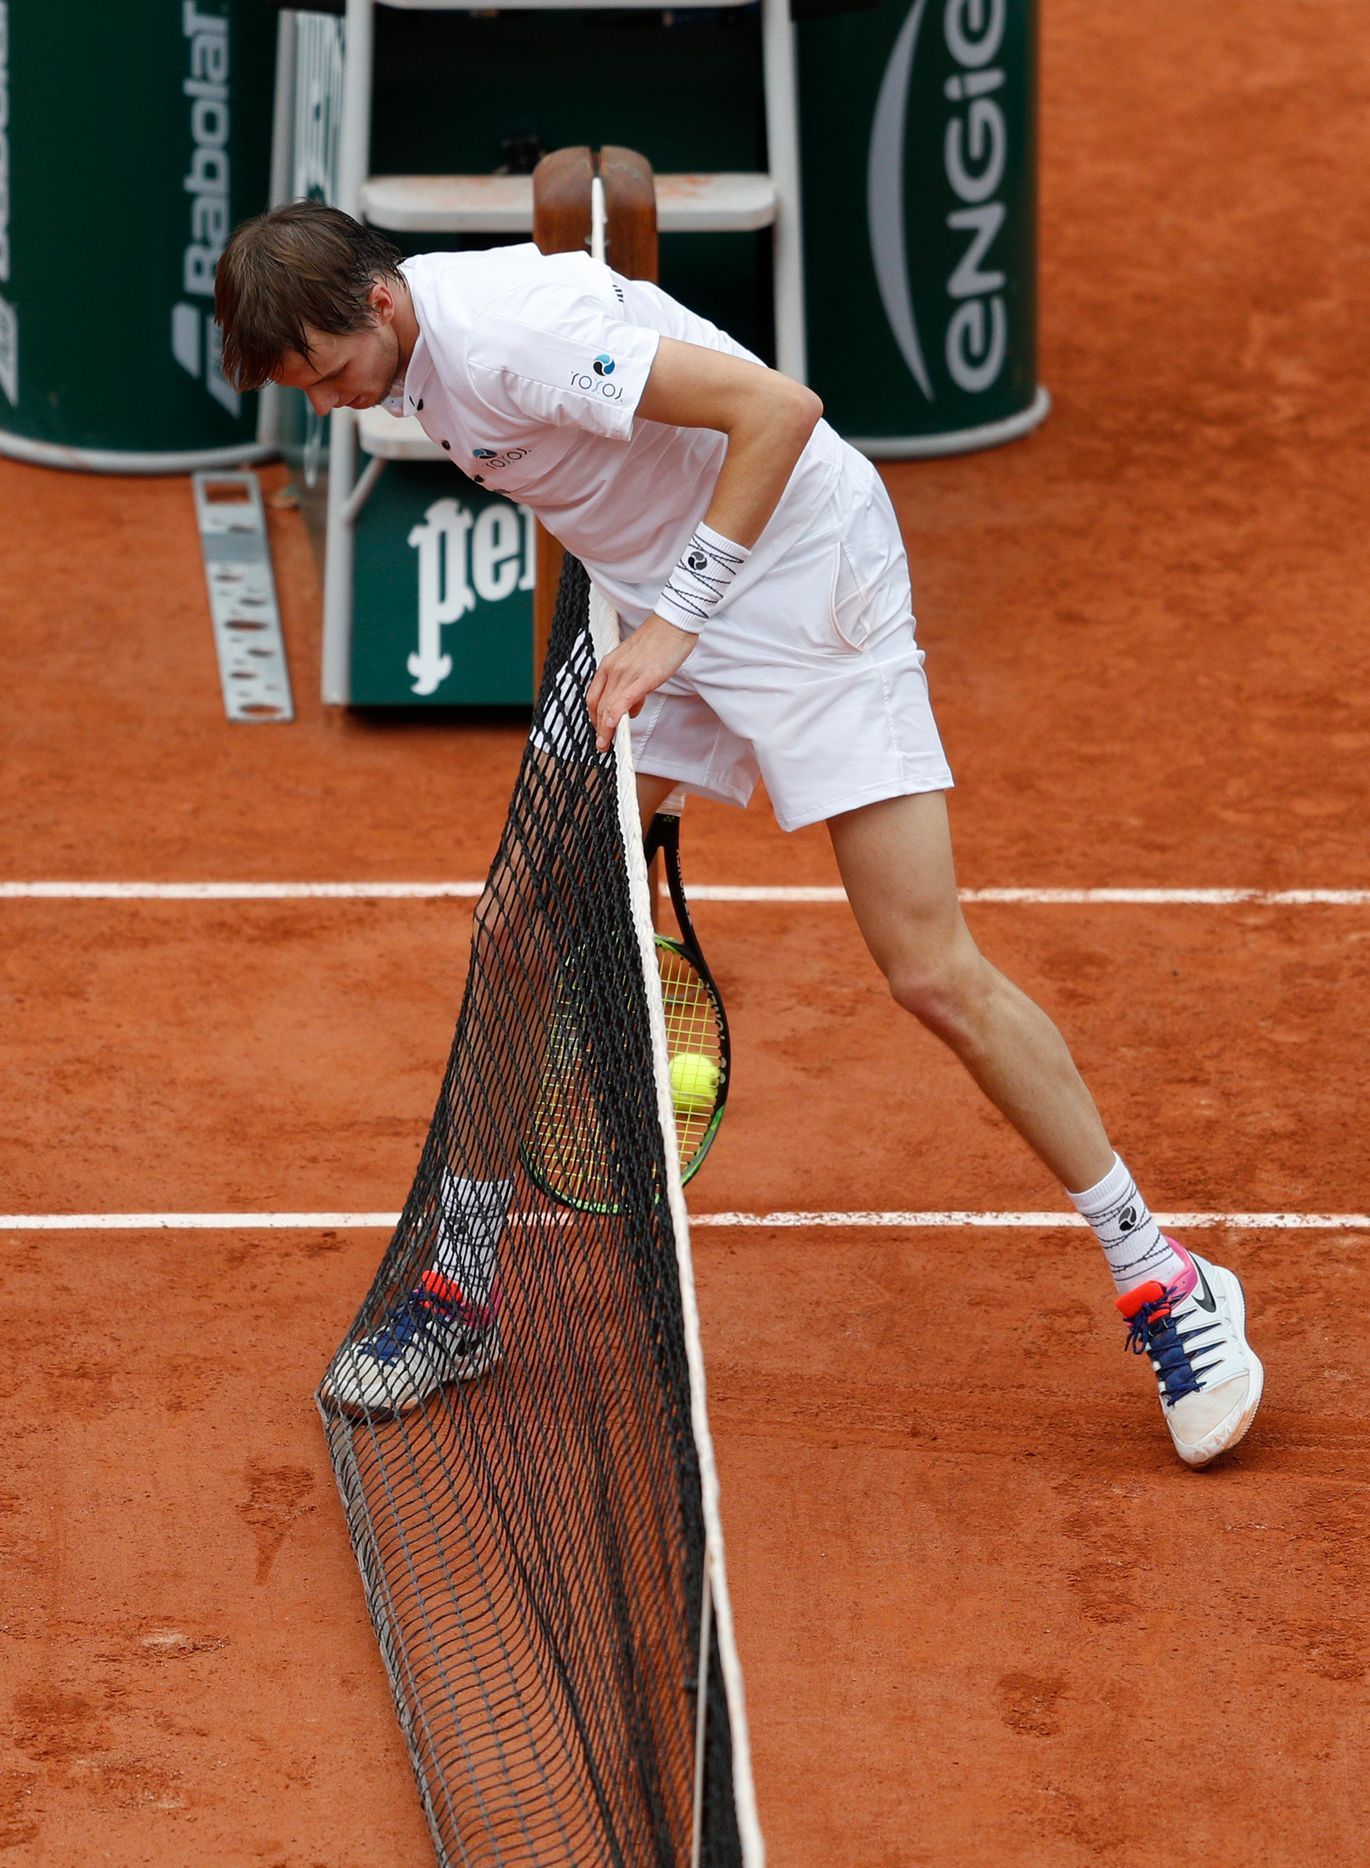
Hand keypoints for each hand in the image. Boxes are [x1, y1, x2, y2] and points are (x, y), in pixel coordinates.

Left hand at [586, 614, 697, 751]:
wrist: (674, 623)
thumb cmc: (660, 641)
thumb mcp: (638, 664)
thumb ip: (631, 685)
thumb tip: (631, 708)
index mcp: (609, 664)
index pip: (594, 696)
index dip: (594, 717)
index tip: (599, 730)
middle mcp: (612, 669)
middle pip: (598, 705)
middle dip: (598, 728)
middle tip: (603, 744)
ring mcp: (625, 674)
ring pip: (608, 707)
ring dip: (605, 730)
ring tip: (607, 745)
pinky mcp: (642, 678)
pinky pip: (622, 702)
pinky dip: (615, 718)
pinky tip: (614, 730)